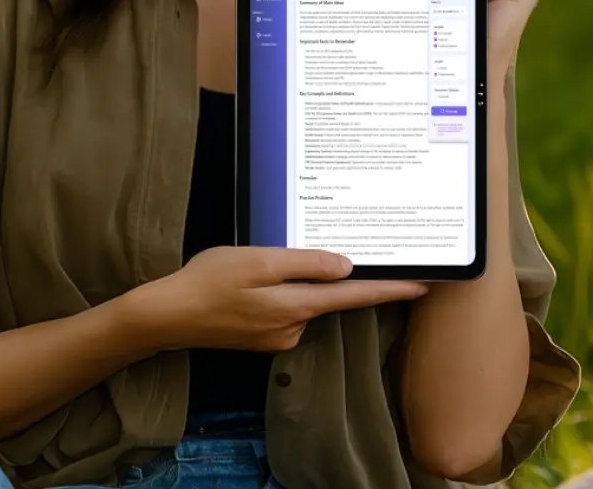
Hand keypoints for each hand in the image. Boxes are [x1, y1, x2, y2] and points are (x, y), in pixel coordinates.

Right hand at [141, 246, 430, 353]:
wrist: (168, 315)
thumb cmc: (209, 281)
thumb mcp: (256, 261)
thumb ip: (303, 264)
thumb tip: (346, 267)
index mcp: (296, 305)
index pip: (354, 296)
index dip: (389, 289)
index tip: (423, 285)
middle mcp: (293, 326)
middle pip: (331, 299)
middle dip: (346, 280)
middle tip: (359, 255)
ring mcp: (276, 336)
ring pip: (305, 302)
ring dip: (304, 283)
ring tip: (273, 262)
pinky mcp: (261, 336)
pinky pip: (285, 309)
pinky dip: (283, 293)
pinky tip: (258, 281)